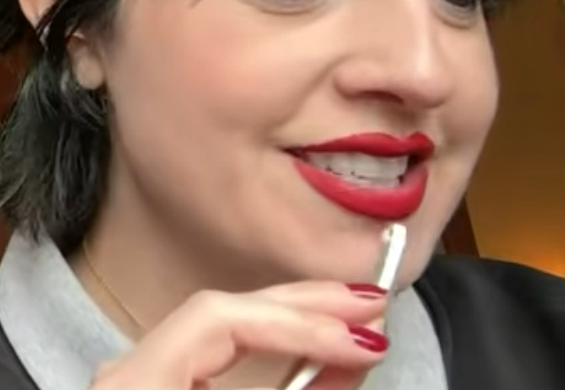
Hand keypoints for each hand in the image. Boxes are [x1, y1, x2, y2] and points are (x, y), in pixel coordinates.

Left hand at [91, 281, 387, 389]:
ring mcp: (143, 378)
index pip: (220, 320)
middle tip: (369, 303)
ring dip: (293, 315)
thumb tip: (347, 363)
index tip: (359, 343)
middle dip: (305, 305)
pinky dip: (270, 339)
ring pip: (224, 324)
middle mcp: (131, 372)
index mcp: (137, 387)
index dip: (295, 325)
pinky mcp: (161, 386)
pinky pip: (222, 348)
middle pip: (224, 310)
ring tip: (348, 308)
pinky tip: (305, 334)